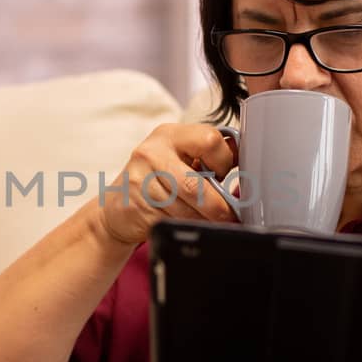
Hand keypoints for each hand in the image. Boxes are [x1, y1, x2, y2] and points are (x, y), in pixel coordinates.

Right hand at [94, 123, 238, 247]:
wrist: (116, 207)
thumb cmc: (156, 179)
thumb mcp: (179, 158)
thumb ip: (207, 156)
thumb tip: (244, 159)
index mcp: (169, 135)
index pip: (209, 140)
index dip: (224, 161)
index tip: (225, 174)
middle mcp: (152, 153)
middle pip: (195, 185)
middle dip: (218, 206)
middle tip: (230, 216)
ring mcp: (140, 181)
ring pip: (185, 209)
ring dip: (204, 220)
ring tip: (212, 222)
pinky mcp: (137, 208)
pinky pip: (172, 222)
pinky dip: (187, 227)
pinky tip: (189, 225)